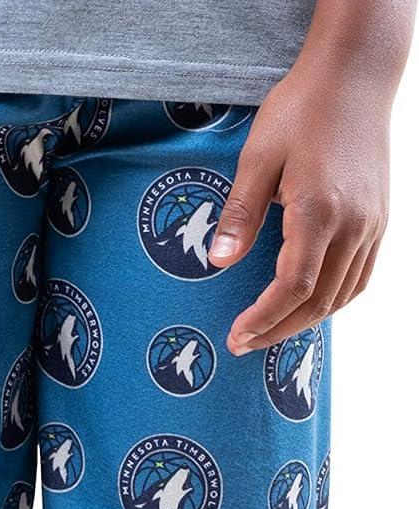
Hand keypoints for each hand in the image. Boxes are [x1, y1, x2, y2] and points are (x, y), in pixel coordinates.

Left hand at [209, 57, 389, 353]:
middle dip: (278, 330)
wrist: (355, 76)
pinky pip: (360, 278)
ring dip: (305, 321)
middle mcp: (353, 225)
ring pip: (341, 295)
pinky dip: (333, 300)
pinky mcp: (379, 220)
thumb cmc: (302, 108)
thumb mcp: (258, 155)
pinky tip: (308, 305)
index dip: (264, 319)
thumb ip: (240, 212)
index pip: (293, 287)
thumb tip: (218, 262)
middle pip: (318, 301)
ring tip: (270, 330)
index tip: (237, 336)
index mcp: (319, 210)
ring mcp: (371, 224)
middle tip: (243, 343)